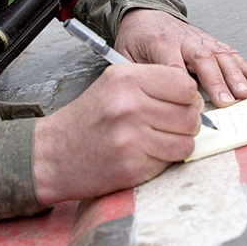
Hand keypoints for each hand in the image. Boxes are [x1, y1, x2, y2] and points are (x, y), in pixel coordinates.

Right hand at [32, 63, 202, 205]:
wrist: (53, 154)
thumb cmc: (87, 120)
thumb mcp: (113, 85)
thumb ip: (153, 84)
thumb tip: (194, 98)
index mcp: (126, 79)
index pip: (184, 84)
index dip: (188, 96)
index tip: (181, 103)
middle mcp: (129, 106)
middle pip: (190, 114)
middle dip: (187, 122)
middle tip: (171, 125)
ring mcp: (132, 138)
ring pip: (187, 141)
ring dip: (179, 143)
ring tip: (159, 140)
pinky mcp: (133, 166)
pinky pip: (172, 162)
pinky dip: (165, 160)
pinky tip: (146, 154)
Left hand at [114, 9, 246, 107]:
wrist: (146, 13)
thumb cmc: (136, 39)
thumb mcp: (125, 55)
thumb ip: (135, 74)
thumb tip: (146, 99)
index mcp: (160, 43)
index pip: (173, 65)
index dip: (184, 85)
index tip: (192, 105)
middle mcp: (183, 39)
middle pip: (202, 59)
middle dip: (216, 81)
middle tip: (227, 102)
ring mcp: (199, 38)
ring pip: (220, 54)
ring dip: (235, 74)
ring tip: (245, 93)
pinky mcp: (209, 40)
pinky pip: (227, 50)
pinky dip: (242, 63)